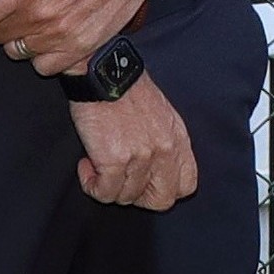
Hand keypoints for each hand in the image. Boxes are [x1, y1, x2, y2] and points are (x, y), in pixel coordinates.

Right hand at [68, 82, 195, 210]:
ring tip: (98, 165)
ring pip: (127, 198)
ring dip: (109, 187)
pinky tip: (87, 166)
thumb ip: (166, 143)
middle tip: (120, 181)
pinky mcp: (115, 159)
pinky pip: (105, 192)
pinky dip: (92, 185)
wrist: (105, 72)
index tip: (144, 182)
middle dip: (137, 197)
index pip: (187, 186)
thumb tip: (158, 169)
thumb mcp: (163, 116)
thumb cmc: (128, 91)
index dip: (164, 190)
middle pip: (161, 200)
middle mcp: (165, 152)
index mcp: (179, 141)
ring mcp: (142, 157)